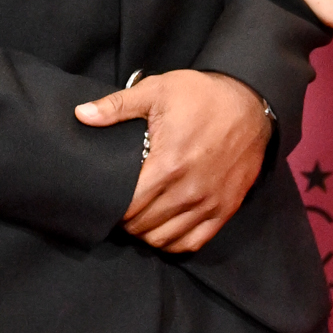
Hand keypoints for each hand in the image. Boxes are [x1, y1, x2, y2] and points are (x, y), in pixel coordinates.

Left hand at [74, 68, 269, 252]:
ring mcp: (209, 203)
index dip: (111, 206)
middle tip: (120, 207)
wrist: (252, 104)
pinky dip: (173, 242)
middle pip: (142, 227)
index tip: (107, 197)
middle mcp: (189, 191)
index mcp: (168, 164)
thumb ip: (116, 106)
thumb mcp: (157, 90)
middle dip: (126, 221)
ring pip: (164, 239)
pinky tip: (164, 227)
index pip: (128, 206)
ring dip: (146, 233)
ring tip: (139, 218)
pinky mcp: (225, 209)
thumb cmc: (202, 96)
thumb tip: (81, 114)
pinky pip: (193, 242)